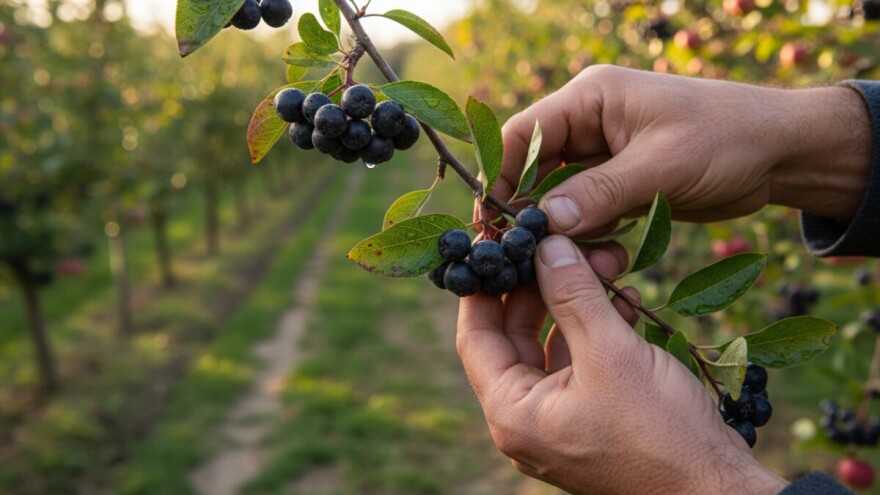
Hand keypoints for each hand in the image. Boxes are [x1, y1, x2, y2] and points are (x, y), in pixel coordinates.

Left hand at [456, 235, 787, 493]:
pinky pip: (580, 363)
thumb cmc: (661, 431)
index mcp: (513, 412)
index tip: (493, 242)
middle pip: (513, 337)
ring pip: (551, 346)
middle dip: (539, 287)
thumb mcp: (612, 351)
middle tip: (557, 245)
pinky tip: (625, 302)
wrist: (717, 491)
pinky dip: (597, 330)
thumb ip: (573, 293)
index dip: (481, 285)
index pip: (476, 336)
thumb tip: (544, 243)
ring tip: (603, 265)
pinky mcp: (591, 418)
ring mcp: (559, 421)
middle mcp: (527, 420)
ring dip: (575, 304)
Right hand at [495, 66, 870, 235]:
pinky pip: (586, 210)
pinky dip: (584, 233)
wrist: (781, 153)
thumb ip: (600, 193)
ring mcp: (605, 155)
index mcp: (592, 99)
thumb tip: (544, 225)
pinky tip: (587, 257)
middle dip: (526, 208)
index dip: (502, 175)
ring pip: (559, 194)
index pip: (526, 133)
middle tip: (513, 253)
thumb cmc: (726, 139)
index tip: (493, 220)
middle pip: (535, 166)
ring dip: (557, 227)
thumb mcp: (661, 165)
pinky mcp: (621, 182)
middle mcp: (590, 124)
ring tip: (553, 262)